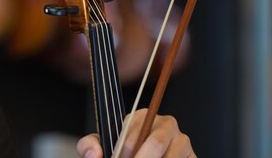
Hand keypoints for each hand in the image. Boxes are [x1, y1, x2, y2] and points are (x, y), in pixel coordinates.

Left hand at [76, 109, 194, 157]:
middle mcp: (167, 125)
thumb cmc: (120, 154)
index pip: (133, 134)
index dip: (123, 152)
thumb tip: (95, 154)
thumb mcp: (102, 148)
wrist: (136, 155)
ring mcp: (183, 142)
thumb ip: (88, 146)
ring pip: (170, 156)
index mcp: (143, 117)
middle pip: (155, 144)